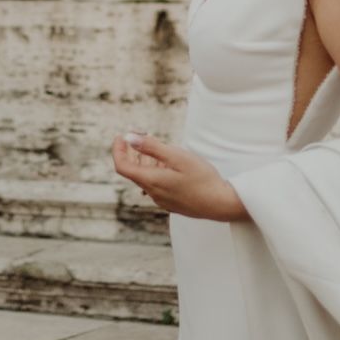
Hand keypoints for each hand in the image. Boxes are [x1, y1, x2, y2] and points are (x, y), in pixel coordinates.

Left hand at [113, 131, 245, 222]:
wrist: (221, 204)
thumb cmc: (201, 178)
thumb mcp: (176, 157)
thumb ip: (151, 147)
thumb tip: (129, 138)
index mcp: (150, 181)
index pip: (122, 166)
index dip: (118, 150)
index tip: (121, 136)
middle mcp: (153, 193)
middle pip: (134, 171)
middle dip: (133, 152)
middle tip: (139, 135)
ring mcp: (162, 200)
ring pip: (147, 178)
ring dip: (146, 161)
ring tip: (156, 145)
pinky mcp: (172, 203)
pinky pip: (157, 185)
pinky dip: (157, 171)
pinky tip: (169, 163)